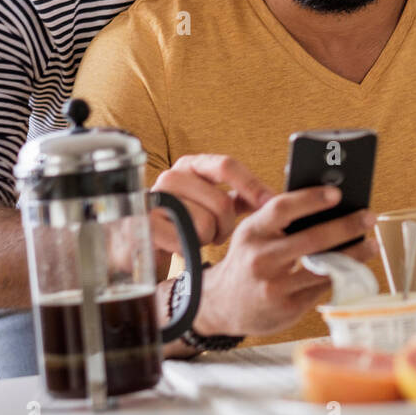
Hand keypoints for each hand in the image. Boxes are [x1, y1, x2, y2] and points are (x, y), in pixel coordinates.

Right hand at [150, 154, 272, 251]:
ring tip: (194, 238)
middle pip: (221, 202)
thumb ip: (239, 195)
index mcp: (190, 165)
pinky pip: (185, 241)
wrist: (140, 245)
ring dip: (206, 238)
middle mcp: (171, 176)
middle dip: (226, 226)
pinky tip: (179, 246)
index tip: (271, 202)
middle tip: (216, 233)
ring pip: (205, 224)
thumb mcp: (211, 203)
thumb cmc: (183, 223)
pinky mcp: (145, 224)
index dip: (252, 185)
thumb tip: (275, 197)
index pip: (227, 165)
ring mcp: (155, 199)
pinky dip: (189, 249)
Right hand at [193, 186, 378, 336]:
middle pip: (312, 239)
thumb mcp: (254, 234)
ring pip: (324, 267)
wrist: (223, 304)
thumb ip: (281, 219)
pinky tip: (355, 267)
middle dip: (346, 227)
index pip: (282, 209)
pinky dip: (342, 276)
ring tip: (371, 244)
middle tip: (368, 217)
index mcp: (252, 232)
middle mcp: (261, 258)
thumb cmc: (248, 260)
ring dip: (354, 254)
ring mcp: (274, 286)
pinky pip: (322, 288)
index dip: (311, 199)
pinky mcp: (288, 308)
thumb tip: (329, 203)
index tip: (337, 194)